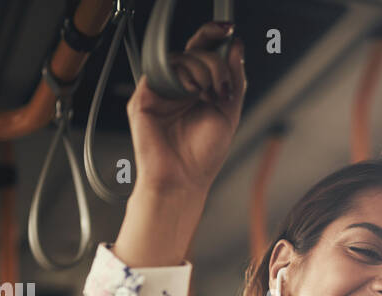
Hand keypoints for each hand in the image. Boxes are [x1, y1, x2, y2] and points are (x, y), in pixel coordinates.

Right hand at [127, 23, 246, 196]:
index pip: (203, 51)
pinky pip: (162, 71)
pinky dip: (183, 77)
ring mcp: (160, 90)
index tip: (229, 30)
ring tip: (209, 95)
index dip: (214, 35)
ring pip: (181, 58)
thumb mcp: (229, 112)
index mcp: (197, 87)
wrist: (184, 180)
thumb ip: (235, 79)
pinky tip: (193, 93)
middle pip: (194, 49)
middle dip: (215, 61)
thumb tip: (236, 47)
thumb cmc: (203, 155)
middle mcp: (178, 86)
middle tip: (222, 85)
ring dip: (202, 70)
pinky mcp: (145, 97)